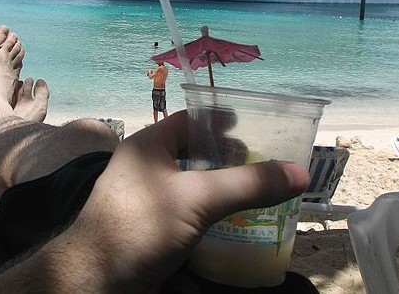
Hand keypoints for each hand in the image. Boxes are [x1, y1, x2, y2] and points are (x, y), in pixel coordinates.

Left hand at [66, 111, 308, 291]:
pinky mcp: (152, 234)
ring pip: (193, 191)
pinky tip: (236, 230)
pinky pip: (188, 219)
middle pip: (195, 157)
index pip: (190, 121)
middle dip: (230, 163)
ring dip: (223, 195)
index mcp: (147, 147)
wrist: (98, 283)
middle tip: (265, 168)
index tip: (256, 129)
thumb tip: (300, 173)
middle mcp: (146, 170)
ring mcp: (148, 204)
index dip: (222, 122)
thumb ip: (248, 184)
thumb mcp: (198, 198)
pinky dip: (212, 222)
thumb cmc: (141, 226)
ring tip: (259, 199)